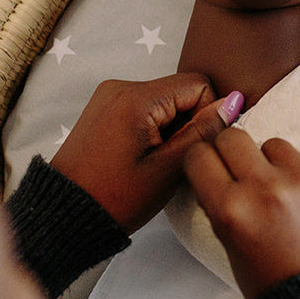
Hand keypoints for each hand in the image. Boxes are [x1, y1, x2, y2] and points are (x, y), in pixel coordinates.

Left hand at [50, 74, 240, 232]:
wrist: (65, 214)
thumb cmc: (115, 198)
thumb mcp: (169, 168)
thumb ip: (204, 131)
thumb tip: (234, 102)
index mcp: (136, 98)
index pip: (198, 84)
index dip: (208, 114)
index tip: (193, 146)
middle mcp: (121, 86)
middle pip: (180, 90)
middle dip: (188, 121)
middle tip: (172, 158)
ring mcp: (110, 95)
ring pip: (165, 100)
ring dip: (172, 126)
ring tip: (155, 160)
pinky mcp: (105, 107)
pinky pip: (146, 106)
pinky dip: (154, 127)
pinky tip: (143, 155)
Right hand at [184, 129, 299, 298]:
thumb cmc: (275, 284)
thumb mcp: (230, 248)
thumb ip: (222, 207)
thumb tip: (219, 175)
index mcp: (230, 210)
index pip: (199, 156)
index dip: (202, 160)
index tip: (209, 166)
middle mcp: (264, 187)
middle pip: (234, 137)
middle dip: (232, 151)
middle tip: (240, 169)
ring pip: (273, 144)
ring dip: (271, 161)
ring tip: (279, 188)